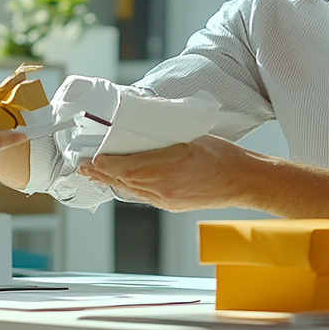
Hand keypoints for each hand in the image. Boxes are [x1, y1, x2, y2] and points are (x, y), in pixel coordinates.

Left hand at [78, 135, 257, 211]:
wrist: (245, 181)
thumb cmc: (224, 157)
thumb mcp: (191, 136)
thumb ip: (166, 134)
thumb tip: (147, 124)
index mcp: (165, 168)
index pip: (123, 168)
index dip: (103, 164)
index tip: (91, 158)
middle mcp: (162, 188)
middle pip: (122, 182)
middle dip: (100, 174)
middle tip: (83, 167)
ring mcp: (168, 199)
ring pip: (131, 191)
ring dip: (112, 182)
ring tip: (96, 174)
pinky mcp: (173, 205)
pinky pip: (144, 197)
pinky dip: (130, 188)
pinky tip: (125, 183)